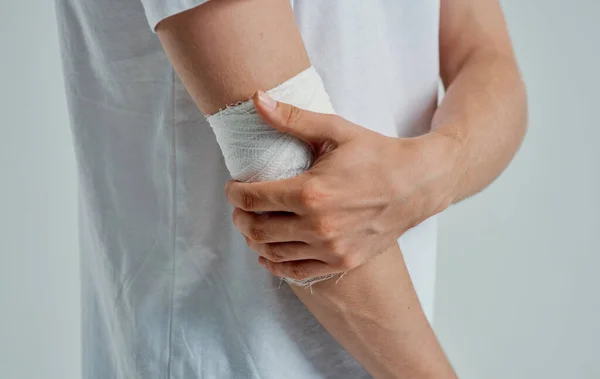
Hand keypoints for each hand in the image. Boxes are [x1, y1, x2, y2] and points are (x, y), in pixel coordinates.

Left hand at [225, 91, 462, 280]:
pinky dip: (277, 265)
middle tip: (240, 207)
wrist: (418, 184)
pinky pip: (298, 272)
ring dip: (254, 241)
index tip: (233, 187)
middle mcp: (318, 226)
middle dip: (240, 218)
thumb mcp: (336, 130)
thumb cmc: (378, 154)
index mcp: (311, 192)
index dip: (234, 193)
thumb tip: (256, 98)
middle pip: (257, 230)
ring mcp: (331, 248)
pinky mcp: (343, 261)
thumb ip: (292, 118)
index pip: (253, 198)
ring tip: (253, 226)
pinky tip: (271, 254)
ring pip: (273, 253)